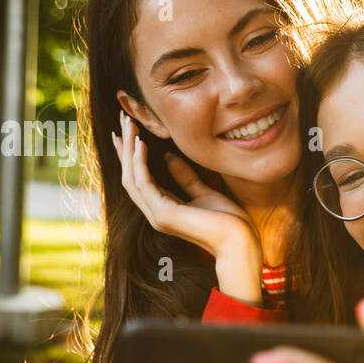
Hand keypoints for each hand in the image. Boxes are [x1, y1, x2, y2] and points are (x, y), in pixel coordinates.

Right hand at [113, 110, 261, 300]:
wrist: (240, 242)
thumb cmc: (228, 221)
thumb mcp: (205, 192)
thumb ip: (186, 177)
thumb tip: (169, 157)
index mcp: (163, 209)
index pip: (138, 179)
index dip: (130, 156)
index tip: (126, 133)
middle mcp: (155, 213)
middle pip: (130, 176)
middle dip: (125, 147)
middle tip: (123, 120)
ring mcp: (157, 216)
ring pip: (132, 178)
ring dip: (129, 150)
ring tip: (129, 126)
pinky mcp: (164, 215)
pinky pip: (144, 184)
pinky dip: (140, 163)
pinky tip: (141, 144)